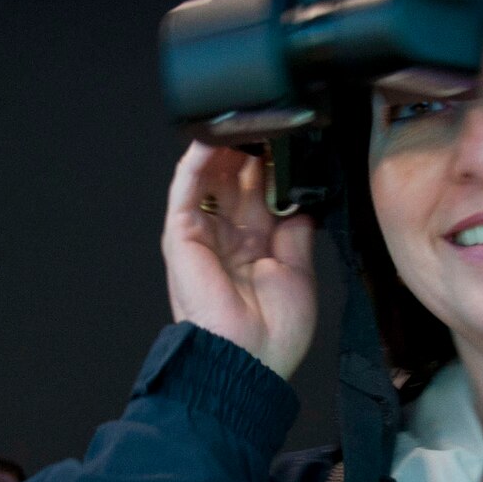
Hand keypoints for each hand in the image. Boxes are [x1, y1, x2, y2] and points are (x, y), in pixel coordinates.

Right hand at [161, 142, 317, 378]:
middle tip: (271, 123)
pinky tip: (209, 139)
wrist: (246, 360)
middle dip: (252, 151)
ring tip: (244, 122)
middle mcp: (228, 237)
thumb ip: (298, 232)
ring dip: (225, 149)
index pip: (261, 194)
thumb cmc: (272, 333)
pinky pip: (185, 190)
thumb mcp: (299, 273)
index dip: (274, 167)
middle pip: (237, 180)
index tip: (292, 142)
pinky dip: (195, 162)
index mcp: (255, 248)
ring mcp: (204, 234)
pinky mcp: (181, 234)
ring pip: (211, 178)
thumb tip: (301, 201)